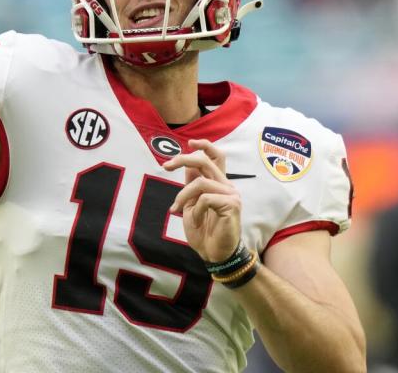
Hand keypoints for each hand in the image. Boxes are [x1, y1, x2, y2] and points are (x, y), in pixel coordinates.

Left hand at [165, 139, 241, 262]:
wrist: (214, 255)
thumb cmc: (203, 231)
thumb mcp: (191, 204)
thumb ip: (191, 184)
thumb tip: (186, 164)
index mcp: (218, 183)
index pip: (216, 156)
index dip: (204, 145)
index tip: (189, 143)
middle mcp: (226, 185)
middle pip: (206, 160)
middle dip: (183, 158)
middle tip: (166, 166)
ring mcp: (231, 194)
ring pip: (200, 182)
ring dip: (183, 196)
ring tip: (178, 209)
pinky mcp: (232, 205)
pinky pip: (205, 199)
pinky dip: (195, 210)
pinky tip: (196, 221)